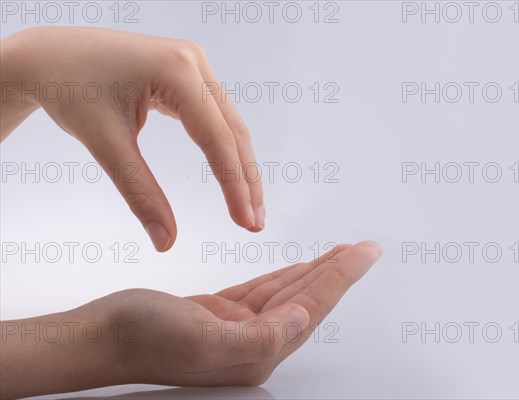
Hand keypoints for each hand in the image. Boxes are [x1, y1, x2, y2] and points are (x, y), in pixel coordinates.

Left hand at [0, 27, 264, 250]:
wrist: (49, 56)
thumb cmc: (70, 90)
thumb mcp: (105, 144)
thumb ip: (139, 192)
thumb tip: (166, 241)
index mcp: (175, 70)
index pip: (217, 137)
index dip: (234, 184)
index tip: (244, 223)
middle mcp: (193, 61)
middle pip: (233, 131)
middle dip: (246, 180)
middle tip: (254, 225)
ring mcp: (193, 64)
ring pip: (229, 124)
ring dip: (240, 167)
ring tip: (249, 208)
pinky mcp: (187, 73)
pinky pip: (215, 116)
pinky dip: (224, 149)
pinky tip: (231, 175)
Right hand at [109, 241, 381, 385]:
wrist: (103, 335)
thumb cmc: (143, 339)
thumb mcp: (202, 341)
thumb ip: (259, 337)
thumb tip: (301, 318)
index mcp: (256, 353)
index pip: (310, 307)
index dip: (341, 277)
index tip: (365, 253)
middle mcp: (253, 344)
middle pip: (307, 299)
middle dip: (338, 272)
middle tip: (364, 248)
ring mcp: (238, 328)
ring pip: (288, 293)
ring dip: (316, 271)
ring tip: (342, 254)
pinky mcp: (222, 313)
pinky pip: (264, 290)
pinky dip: (285, 276)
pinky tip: (300, 268)